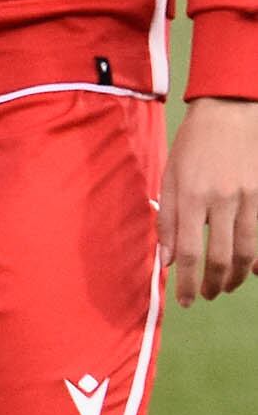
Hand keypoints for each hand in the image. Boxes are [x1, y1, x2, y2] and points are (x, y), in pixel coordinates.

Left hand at [165, 97, 257, 305]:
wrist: (231, 113)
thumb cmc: (193, 146)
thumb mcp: (170, 177)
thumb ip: (167, 219)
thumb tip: (167, 261)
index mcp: (192, 196)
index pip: (187, 251)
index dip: (187, 282)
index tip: (185, 301)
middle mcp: (222, 200)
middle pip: (222, 257)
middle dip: (214, 284)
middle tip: (207, 296)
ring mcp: (249, 197)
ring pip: (249, 250)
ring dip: (239, 276)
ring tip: (229, 287)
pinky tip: (256, 270)